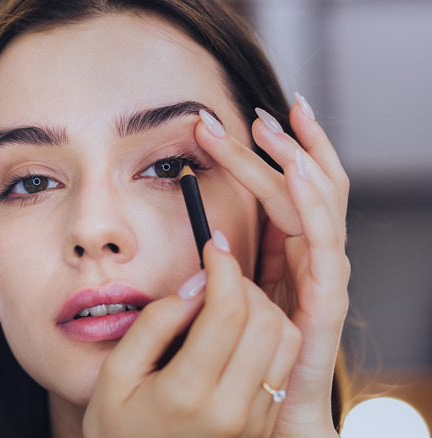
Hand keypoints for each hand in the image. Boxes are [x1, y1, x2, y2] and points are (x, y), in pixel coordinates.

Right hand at [83, 237, 302, 437]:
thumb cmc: (119, 429)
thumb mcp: (115, 374)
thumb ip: (155, 323)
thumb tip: (196, 285)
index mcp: (187, 393)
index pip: (228, 312)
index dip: (225, 268)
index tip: (214, 248)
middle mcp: (230, 409)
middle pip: (266, 320)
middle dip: (244, 283)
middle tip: (217, 276)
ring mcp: (253, 420)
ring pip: (286, 339)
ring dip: (263, 307)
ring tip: (228, 302)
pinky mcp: (263, 424)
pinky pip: (284, 364)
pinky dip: (270, 333)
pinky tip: (239, 329)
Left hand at [195, 95, 349, 436]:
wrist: (265, 425)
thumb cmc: (244, 364)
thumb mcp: (230, 306)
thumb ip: (228, 272)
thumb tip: (212, 235)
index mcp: (289, 260)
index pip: (289, 193)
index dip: (274, 155)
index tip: (245, 120)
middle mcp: (310, 265)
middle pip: (308, 192)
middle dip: (286, 148)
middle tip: (257, 112)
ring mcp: (321, 285)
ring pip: (319, 211)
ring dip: (298, 164)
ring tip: (278, 129)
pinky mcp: (323, 310)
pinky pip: (323, 253)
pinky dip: (311, 211)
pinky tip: (296, 177)